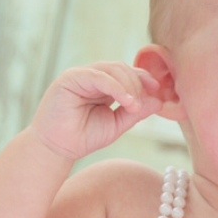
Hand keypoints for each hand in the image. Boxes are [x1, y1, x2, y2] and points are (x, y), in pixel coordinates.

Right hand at [30, 62, 162, 159]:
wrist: (58, 148)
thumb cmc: (84, 137)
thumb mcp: (117, 124)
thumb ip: (136, 112)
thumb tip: (159, 101)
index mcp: (103, 86)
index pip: (127, 73)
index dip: (143, 78)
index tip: (158, 89)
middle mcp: (92, 77)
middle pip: (122, 69)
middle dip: (137, 84)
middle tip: (142, 105)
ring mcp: (81, 75)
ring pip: (112, 69)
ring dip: (129, 86)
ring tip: (134, 106)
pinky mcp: (70, 78)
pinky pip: (98, 76)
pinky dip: (115, 87)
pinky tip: (126, 101)